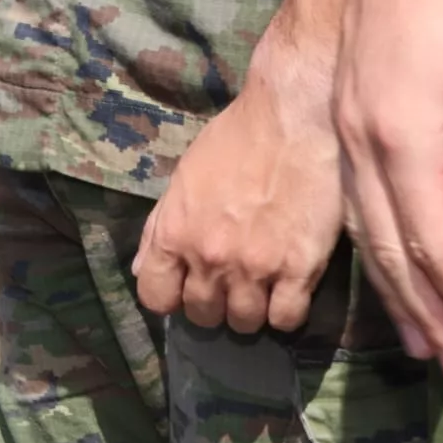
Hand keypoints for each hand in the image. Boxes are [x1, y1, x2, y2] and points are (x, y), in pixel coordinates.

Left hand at [134, 51, 342, 333]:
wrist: (293, 118)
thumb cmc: (235, 140)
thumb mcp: (184, 178)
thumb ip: (160, 229)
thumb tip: (143, 270)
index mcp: (176, 234)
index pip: (156, 298)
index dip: (170, 296)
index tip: (186, 285)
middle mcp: (210, 258)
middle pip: (202, 315)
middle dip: (213, 302)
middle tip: (229, 280)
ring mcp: (256, 268)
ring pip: (244, 323)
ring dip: (250, 309)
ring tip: (261, 284)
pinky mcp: (300, 270)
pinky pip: (286, 320)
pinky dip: (286, 311)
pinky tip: (288, 288)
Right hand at [335, 0, 442, 380]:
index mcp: (399, 133)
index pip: (432, 240)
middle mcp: (359, 138)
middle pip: (388, 248)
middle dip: (426, 313)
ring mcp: (345, 125)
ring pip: (363, 229)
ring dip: (395, 291)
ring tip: (422, 342)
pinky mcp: (345, 111)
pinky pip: (355, 200)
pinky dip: (376, 247)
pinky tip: (392, 268)